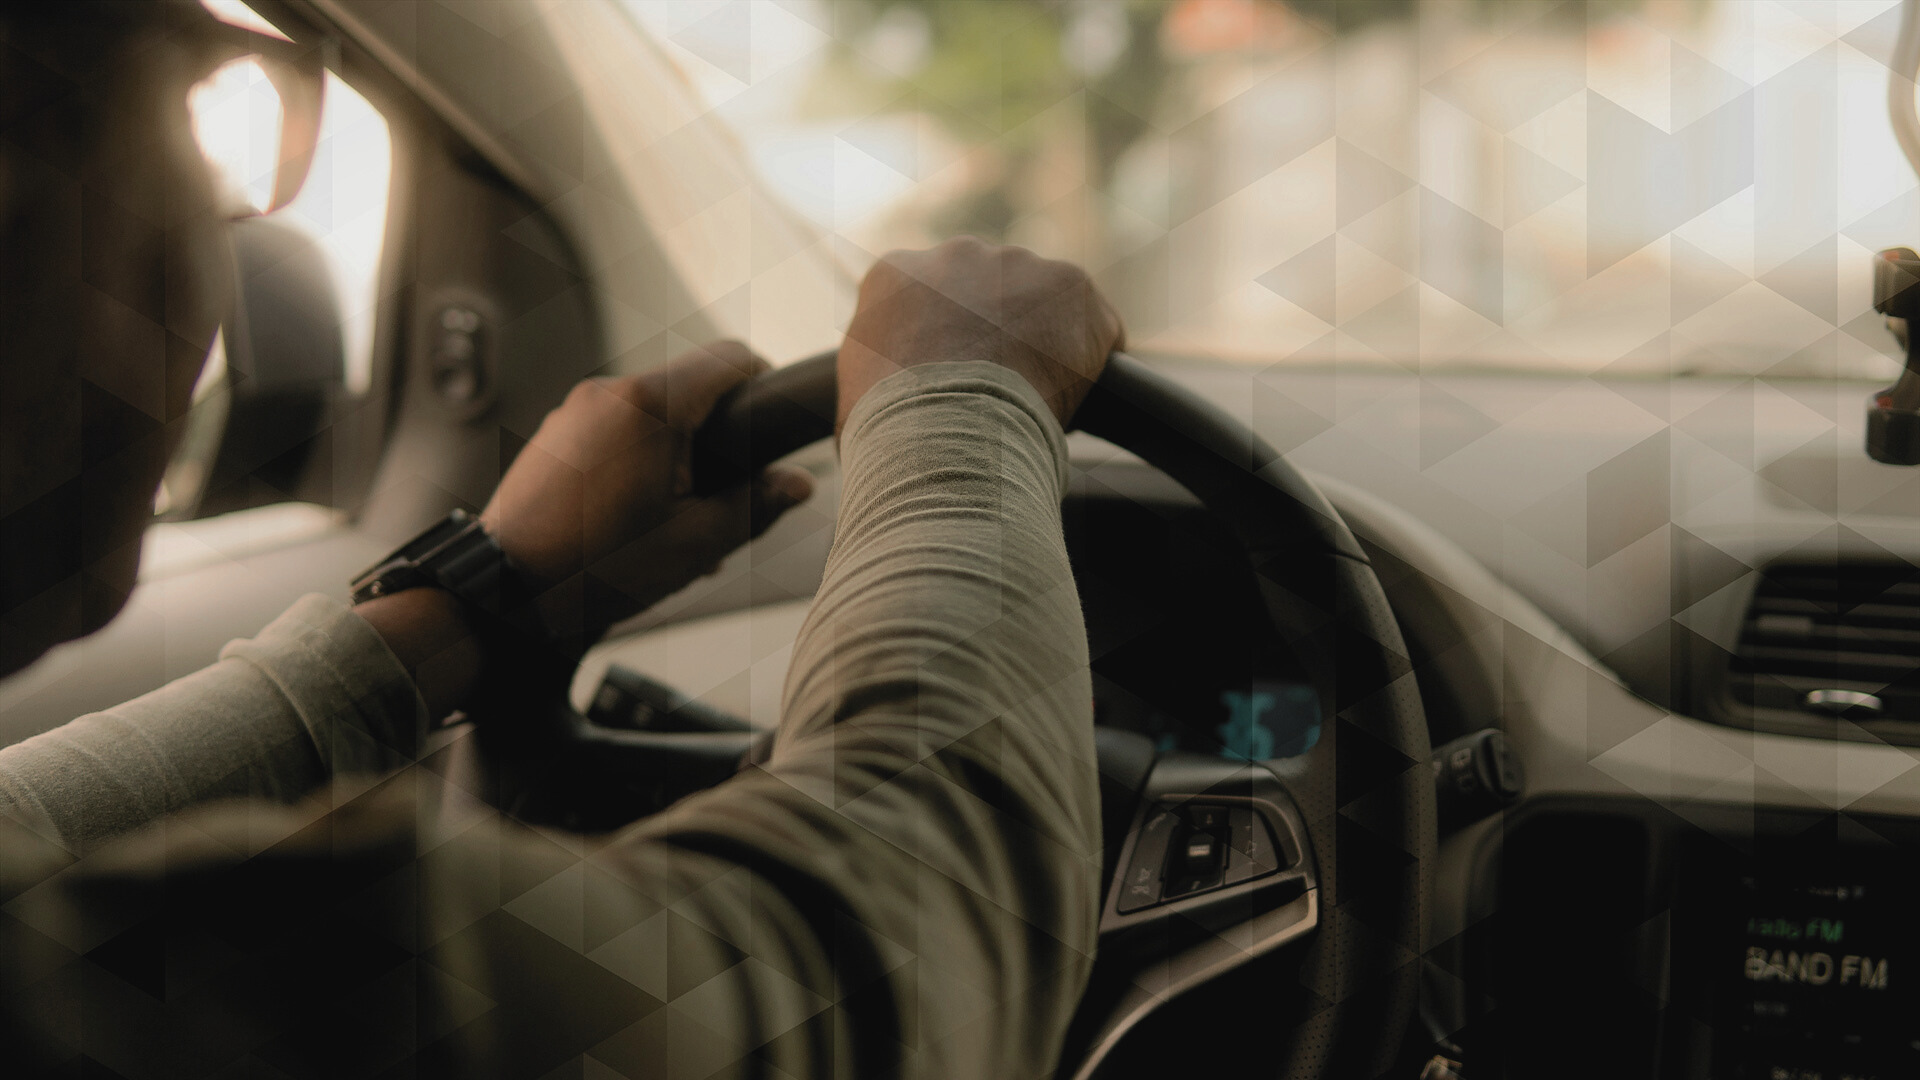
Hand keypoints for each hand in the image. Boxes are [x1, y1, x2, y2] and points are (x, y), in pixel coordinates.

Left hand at [482, 341, 813, 637]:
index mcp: (650, 406)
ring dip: (675, 454)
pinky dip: (637, 461)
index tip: (772, 418)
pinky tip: (637, 519)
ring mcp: (575, 412)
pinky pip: (613, 432)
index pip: (729, 358)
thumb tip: (796, 484)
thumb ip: (755, 505)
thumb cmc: (595, 567)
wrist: (506, 591)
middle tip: (722, 497)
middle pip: (688, 389)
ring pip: (650, 414)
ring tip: (675, 522)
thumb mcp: (695, 543)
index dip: (762, 382)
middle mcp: (609, 394)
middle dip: (715, 438)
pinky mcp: (554, 436)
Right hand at [837, 238, 1124, 432]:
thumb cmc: (890, 432)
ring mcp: (1017, 263)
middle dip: (999, 333)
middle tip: (1001, 391)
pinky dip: (1093, 360)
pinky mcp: (1071, 284)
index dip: (949, 344)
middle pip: (990, 291)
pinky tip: (1078, 398)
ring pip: (1043, 304)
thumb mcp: (855, 399)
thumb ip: (877, 380)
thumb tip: (885, 413)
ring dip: (1045, 343)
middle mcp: (955, 254)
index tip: (959, 380)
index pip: (930, 300)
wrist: (944, 431)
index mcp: (895, 274)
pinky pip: (1094, 325)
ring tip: (1037, 400)